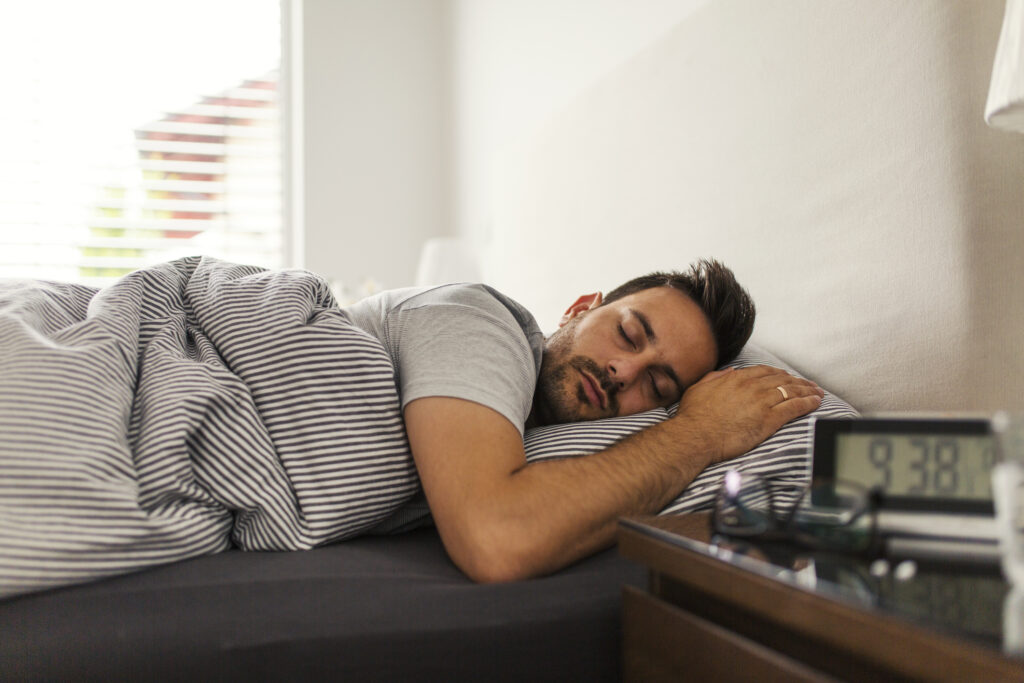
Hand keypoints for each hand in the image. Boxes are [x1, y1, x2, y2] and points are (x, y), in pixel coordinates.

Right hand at [674, 365, 823, 464]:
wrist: (695, 436)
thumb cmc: (693, 417)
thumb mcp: (699, 389)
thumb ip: (715, 377)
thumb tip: (729, 371)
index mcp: (735, 379)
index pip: (764, 371)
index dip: (779, 373)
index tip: (787, 376)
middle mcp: (751, 387)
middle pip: (782, 379)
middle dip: (798, 381)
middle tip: (809, 384)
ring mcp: (761, 402)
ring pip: (791, 391)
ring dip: (807, 391)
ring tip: (818, 393)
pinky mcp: (768, 420)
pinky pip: (794, 407)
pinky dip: (807, 403)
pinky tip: (816, 402)